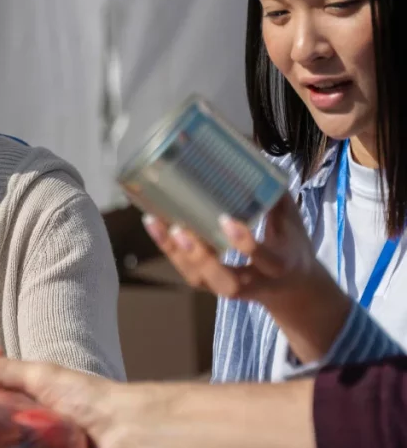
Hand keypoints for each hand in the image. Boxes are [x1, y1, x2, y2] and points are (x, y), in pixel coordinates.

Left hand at [142, 192, 318, 303]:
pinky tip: (155, 226)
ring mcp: (228, 287)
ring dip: (174, 252)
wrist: (292, 288)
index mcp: (278, 264)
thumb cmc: (290, 247)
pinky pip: (187, 271)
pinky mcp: (211, 284)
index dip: (244, 242)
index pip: (263, 257)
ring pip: (198, 278)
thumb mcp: (292, 222)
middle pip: (225, 281)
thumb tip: (256, 158)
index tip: (226, 219)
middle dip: (201, 258)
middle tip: (180, 231)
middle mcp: (253, 282)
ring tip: (154, 222)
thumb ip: (275, 195)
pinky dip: (170, 250)